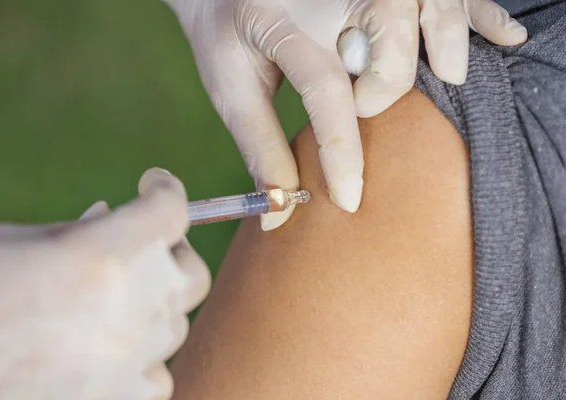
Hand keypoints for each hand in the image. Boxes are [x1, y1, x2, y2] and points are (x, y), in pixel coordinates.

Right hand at [0, 168, 209, 399]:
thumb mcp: (20, 240)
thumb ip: (79, 231)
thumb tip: (108, 218)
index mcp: (106, 253)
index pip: (171, 210)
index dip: (165, 191)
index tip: (154, 187)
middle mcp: (132, 305)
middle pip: (192, 274)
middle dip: (173, 255)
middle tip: (148, 252)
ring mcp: (130, 358)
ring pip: (175, 326)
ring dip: (154, 310)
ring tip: (117, 306)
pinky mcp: (118, 399)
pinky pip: (158, 377)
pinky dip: (142, 363)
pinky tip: (112, 355)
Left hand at [165, 0, 525, 229]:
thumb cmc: (228, 39)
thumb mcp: (230, 91)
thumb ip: (260, 150)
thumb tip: (281, 218)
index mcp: (280, 23)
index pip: (324, 89)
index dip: (341, 151)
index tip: (351, 201)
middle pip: (389, 35)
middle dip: (389, 87)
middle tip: (368, 111)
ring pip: (427, 4)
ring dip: (446, 43)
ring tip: (449, 79)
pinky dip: (478, 15)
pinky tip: (505, 39)